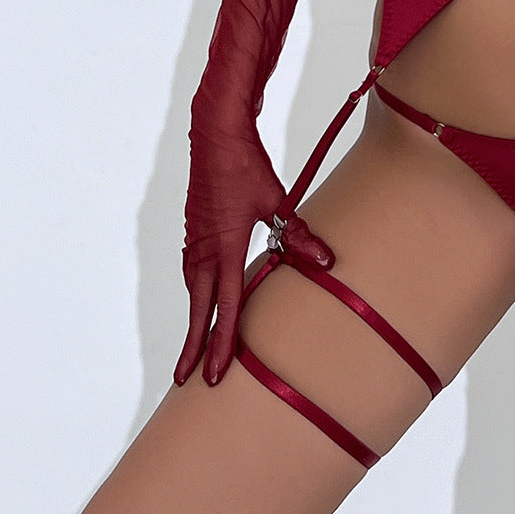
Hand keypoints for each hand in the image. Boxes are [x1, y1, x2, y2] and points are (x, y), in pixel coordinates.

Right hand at [174, 140, 334, 387]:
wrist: (215, 135)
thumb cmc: (246, 166)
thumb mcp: (278, 201)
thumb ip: (301, 236)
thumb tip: (327, 263)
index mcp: (223, 247)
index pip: (223, 306)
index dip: (220, 343)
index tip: (214, 373)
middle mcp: (203, 250)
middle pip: (198, 308)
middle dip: (194, 345)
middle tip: (186, 379)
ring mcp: (195, 240)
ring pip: (194, 290)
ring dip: (196, 319)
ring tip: (196, 346)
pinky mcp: (195, 230)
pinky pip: (194, 271)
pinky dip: (198, 292)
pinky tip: (206, 297)